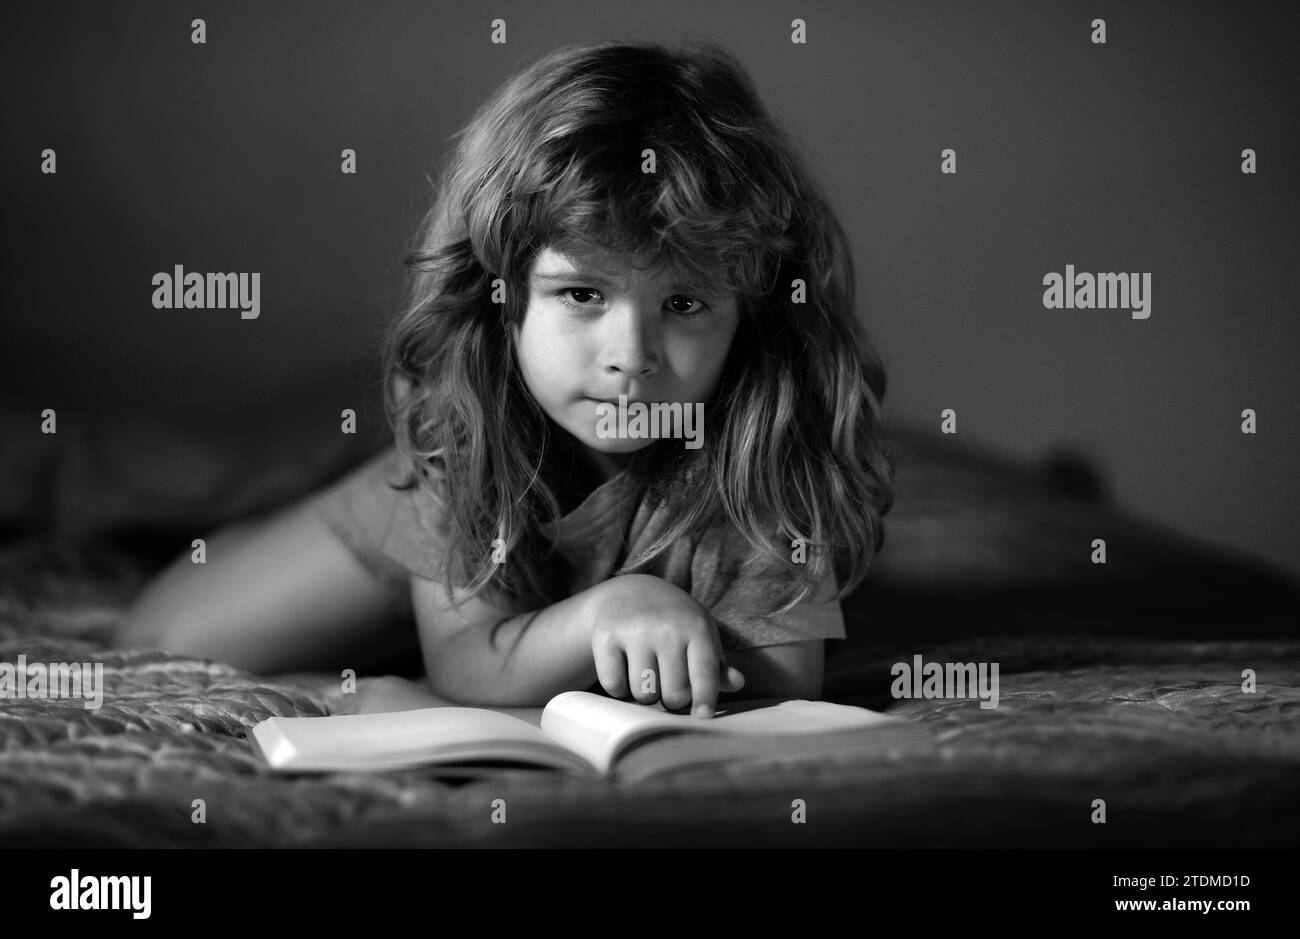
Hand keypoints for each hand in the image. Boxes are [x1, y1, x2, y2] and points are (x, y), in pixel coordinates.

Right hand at [584, 574, 743, 717]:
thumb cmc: (675, 624)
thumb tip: (737, 683)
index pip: (704, 673)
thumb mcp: (700, 636)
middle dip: (672, 700)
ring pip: (643, 695)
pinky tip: (625, 669)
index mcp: (696, 628)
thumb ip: (717, 665)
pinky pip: (614, 686)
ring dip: (646, 695)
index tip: (703, 717)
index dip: (705, 699)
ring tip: (648, 676)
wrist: (632, 593)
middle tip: (669, 686)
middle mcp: (666, 628)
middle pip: (673, 695)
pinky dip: (619, 688)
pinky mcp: (606, 635)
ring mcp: (635, 631)